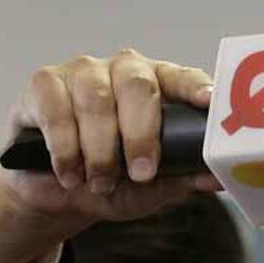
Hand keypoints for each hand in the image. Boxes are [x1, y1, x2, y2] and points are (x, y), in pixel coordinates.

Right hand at [0, 49, 219, 262]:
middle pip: (138, 85)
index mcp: (161, 87)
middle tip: (141, 173)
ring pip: (96, 101)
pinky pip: (56, 110)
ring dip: (99, 151)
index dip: (196, 87)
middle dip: (141, 134)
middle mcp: (125, 70)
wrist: (55, 192)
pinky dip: (65, 149)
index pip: (183, 77)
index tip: (208, 101)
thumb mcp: (152, 187)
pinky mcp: (45, 83)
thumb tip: (219, 178)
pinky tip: (70, 173)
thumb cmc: (114, 180)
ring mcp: (84, 72)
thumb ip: (183, 179)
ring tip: (100, 182)